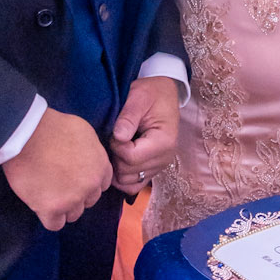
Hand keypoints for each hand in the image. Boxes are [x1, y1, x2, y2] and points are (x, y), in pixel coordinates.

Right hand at [2, 106, 112, 229]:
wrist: (27, 134)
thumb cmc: (52, 126)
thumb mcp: (84, 132)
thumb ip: (92, 152)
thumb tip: (87, 159)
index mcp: (101, 166)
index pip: (102, 184)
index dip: (87, 182)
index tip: (73, 178)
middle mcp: (91, 184)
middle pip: (88, 201)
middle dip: (76, 195)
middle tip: (58, 184)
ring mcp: (73, 199)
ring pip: (73, 214)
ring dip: (62, 207)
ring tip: (46, 193)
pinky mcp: (53, 209)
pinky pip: (55, 224)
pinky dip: (48, 217)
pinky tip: (40, 205)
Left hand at [109, 75, 179, 193]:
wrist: (164, 94)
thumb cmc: (151, 93)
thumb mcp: (139, 97)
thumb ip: (128, 117)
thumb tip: (118, 137)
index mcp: (164, 142)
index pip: (131, 158)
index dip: (116, 146)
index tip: (115, 131)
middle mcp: (164, 159)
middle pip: (128, 172)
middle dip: (116, 156)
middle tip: (115, 137)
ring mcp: (159, 166)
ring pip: (128, 182)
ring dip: (117, 166)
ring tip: (118, 146)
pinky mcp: (153, 170)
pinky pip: (133, 185)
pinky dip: (122, 177)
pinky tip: (119, 159)